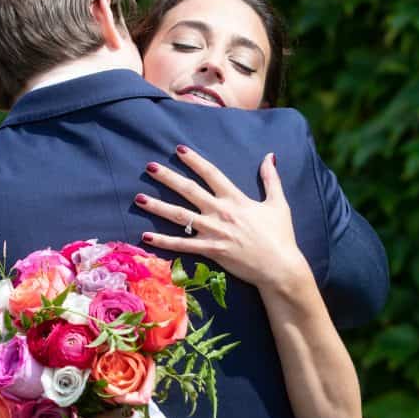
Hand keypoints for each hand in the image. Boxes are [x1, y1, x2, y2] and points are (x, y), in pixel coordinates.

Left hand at [136, 145, 307, 289]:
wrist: (279, 267)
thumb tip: (269, 156)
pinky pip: (182, 245)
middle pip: (189, 191)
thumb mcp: (277, 203)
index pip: (211, 174)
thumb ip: (271, 179)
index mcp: (236, 199)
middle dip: (168, 177)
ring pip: (180, 216)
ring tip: (138, 198)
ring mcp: (214, 232)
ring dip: (158, 206)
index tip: (178, 150)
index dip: (195, 160)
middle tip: (149, 166)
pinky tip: (145, 236)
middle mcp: (221, 212)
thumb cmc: (280, 236)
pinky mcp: (210, 250)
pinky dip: (163, 241)